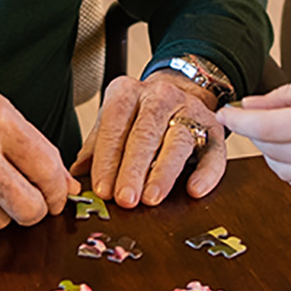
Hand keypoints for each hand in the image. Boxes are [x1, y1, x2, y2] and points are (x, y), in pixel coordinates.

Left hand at [78, 71, 225, 207]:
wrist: (181, 92)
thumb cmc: (139, 116)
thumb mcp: (113, 122)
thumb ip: (96, 146)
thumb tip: (76, 174)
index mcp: (127, 92)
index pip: (114, 124)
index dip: (107, 158)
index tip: (102, 189)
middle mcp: (160, 96)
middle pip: (146, 133)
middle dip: (133, 169)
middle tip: (125, 198)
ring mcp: (191, 110)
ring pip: (178, 141)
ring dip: (163, 172)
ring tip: (152, 198)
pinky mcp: (215, 129)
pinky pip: (214, 153)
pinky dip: (206, 173)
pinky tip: (194, 190)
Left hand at [218, 63, 290, 199]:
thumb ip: (289, 96)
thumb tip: (251, 106)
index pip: (267, 129)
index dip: (240, 122)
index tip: (227, 115)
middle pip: (273, 152)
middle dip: (256, 135)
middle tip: (255, 118)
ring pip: (286, 174)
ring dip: (274, 155)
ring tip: (281, 133)